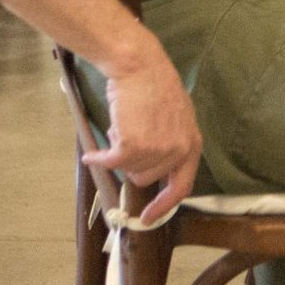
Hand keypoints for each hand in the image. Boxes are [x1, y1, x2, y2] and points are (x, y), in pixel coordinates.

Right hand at [81, 40, 203, 223]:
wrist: (140, 66)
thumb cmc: (154, 87)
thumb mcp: (175, 119)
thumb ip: (170, 145)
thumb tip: (151, 170)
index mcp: (192, 145)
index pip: (181, 187)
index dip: (163, 206)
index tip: (147, 218)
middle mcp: (178, 151)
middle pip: (146, 178)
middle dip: (133, 162)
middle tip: (128, 135)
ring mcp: (156, 150)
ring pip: (128, 170)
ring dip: (119, 151)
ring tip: (123, 124)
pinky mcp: (133, 146)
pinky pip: (110, 162)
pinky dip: (99, 158)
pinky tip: (93, 153)